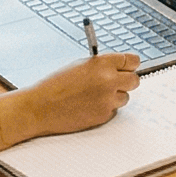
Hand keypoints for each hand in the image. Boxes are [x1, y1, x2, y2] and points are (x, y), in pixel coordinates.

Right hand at [6, 51, 140, 140]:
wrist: (40, 107)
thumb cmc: (56, 85)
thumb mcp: (80, 65)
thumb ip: (102, 65)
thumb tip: (120, 68)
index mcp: (102, 63)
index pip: (133, 61)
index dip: (130, 65)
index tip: (129, 68)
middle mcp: (109, 80)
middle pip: (134, 80)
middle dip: (126, 82)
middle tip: (116, 84)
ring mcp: (107, 100)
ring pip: (125, 97)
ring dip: (115, 97)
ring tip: (94, 96)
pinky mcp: (104, 115)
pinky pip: (113, 110)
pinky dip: (105, 109)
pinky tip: (88, 106)